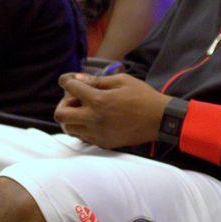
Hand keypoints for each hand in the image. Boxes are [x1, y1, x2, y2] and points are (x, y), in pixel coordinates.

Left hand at [53, 72, 171, 147]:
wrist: (160, 120)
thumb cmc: (143, 96)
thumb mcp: (122, 81)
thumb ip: (97, 80)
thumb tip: (78, 79)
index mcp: (98, 100)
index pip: (70, 88)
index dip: (67, 81)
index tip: (69, 80)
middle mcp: (93, 119)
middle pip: (60, 114)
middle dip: (64, 104)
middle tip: (76, 100)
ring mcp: (97, 133)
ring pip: (68, 128)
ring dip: (71, 117)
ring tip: (84, 111)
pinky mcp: (103, 142)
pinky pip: (82, 136)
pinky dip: (82, 127)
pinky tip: (93, 120)